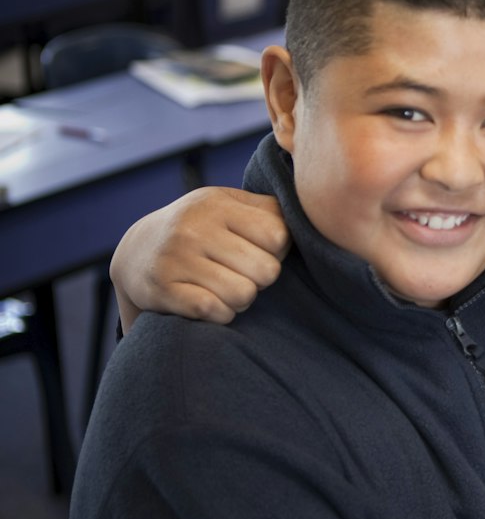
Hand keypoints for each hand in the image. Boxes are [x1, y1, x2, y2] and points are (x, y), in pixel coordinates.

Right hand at [110, 187, 289, 329]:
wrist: (136, 251)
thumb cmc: (200, 227)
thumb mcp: (228, 205)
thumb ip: (268, 209)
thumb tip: (312, 220)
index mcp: (217, 204)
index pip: (278, 236)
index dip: (278, 251)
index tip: (261, 251)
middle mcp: (194, 228)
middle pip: (266, 271)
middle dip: (262, 279)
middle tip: (244, 274)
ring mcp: (175, 259)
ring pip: (244, 295)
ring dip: (242, 299)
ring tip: (227, 288)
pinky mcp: (161, 289)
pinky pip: (214, 311)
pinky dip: (222, 314)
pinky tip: (212, 303)